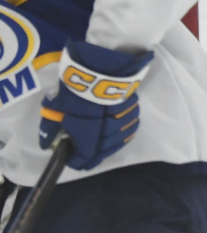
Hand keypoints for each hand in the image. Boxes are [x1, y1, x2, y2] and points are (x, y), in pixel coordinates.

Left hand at [39, 41, 151, 170]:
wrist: (100, 70)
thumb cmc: (75, 91)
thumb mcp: (55, 108)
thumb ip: (50, 129)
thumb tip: (46, 144)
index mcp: (88, 139)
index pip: (84, 159)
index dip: (77, 162)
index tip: (73, 161)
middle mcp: (108, 135)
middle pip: (103, 152)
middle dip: (94, 154)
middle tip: (86, 153)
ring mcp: (123, 124)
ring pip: (118, 141)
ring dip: (109, 143)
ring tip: (101, 141)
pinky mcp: (133, 112)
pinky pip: (129, 128)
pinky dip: (122, 131)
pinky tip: (116, 128)